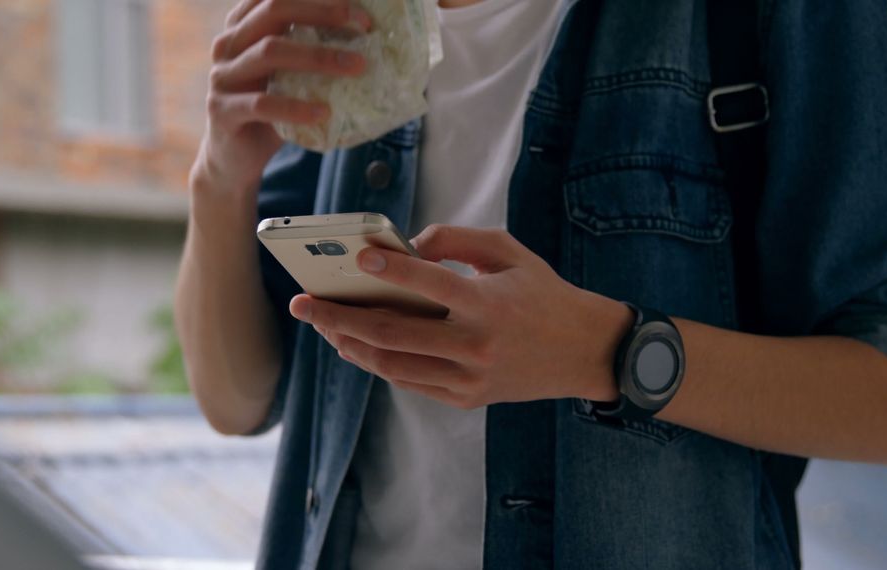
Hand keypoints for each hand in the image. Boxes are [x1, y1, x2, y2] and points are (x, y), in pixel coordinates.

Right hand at [190, 0, 370, 195]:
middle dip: (322, 12)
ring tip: (357, 66)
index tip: (355, 6)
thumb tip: (368, 42)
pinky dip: (296, 107)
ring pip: (270, 52)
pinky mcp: (222, 112)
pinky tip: (325, 112)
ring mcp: (222, 77)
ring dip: (319, 57)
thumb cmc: (271, 111)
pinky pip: (262, 104)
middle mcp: (228, 45)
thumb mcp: (288, 77)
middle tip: (363, 25)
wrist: (235, 159)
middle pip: (274, 11)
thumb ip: (310, 55)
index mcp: (242, 27)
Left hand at [289, 225, 634, 408]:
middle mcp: (475, 346)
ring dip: (348, 344)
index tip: (355, 257)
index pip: (429, 285)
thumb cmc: (543, 293)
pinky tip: (355, 345)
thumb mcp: (510, 253)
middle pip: (391, 333)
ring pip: (391, 364)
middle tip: (303, 304)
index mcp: (488, 305)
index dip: (389, 271)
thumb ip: (457, 240)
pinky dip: (377, 362)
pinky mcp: (465, 398)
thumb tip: (407, 246)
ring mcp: (468, 379)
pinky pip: (408, 381)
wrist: (584, 352)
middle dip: (338, 318)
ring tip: (322, 325)